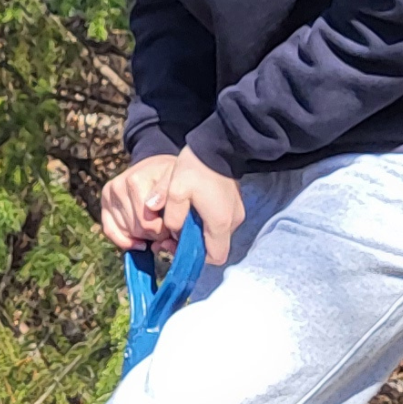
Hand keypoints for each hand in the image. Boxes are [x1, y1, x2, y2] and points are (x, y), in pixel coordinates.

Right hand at [100, 156, 176, 251]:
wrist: (156, 166)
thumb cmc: (172, 176)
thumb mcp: (178, 181)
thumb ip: (168, 194)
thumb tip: (151, 207)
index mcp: (135, 181)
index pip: (148, 223)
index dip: (163, 231)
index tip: (173, 228)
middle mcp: (118, 187)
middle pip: (137, 229)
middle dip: (154, 234)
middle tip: (165, 229)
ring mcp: (110, 194)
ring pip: (127, 232)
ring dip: (143, 236)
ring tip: (155, 228)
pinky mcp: (105, 201)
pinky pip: (110, 230)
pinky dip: (125, 241)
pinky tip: (139, 243)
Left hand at [160, 146, 244, 264]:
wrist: (217, 145)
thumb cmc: (196, 168)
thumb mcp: (175, 191)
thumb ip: (171, 216)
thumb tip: (170, 230)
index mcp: (220, 222)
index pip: (215, 257)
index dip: (196, 258)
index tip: (175, 246)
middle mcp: (232, 221)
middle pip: (212, 248)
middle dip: (190, 247)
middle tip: (167, 236)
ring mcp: (235, 213)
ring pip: (213, 236)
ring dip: (194, 235)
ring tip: (175, 223)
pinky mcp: (233, 205)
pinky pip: (217, 224)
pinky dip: (202, 225)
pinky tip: (187, 214)